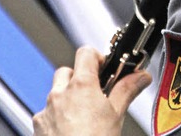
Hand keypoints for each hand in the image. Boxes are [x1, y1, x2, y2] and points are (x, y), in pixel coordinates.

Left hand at [33, 46, 151, 135]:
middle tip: (96, 92)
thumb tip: (140, 77)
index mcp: (81, 85)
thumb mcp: (117, 115)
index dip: (98, 57)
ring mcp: (47, 110)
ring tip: (85, 113)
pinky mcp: (39, 125)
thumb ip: (127, 90)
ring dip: (68, 96)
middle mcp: (60, 94)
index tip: (106, 68)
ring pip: (56, 92)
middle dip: (81, 77)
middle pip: (68, 71)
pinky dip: (58, 115)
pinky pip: (47, 112)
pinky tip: (71, 128)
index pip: (86, 53)